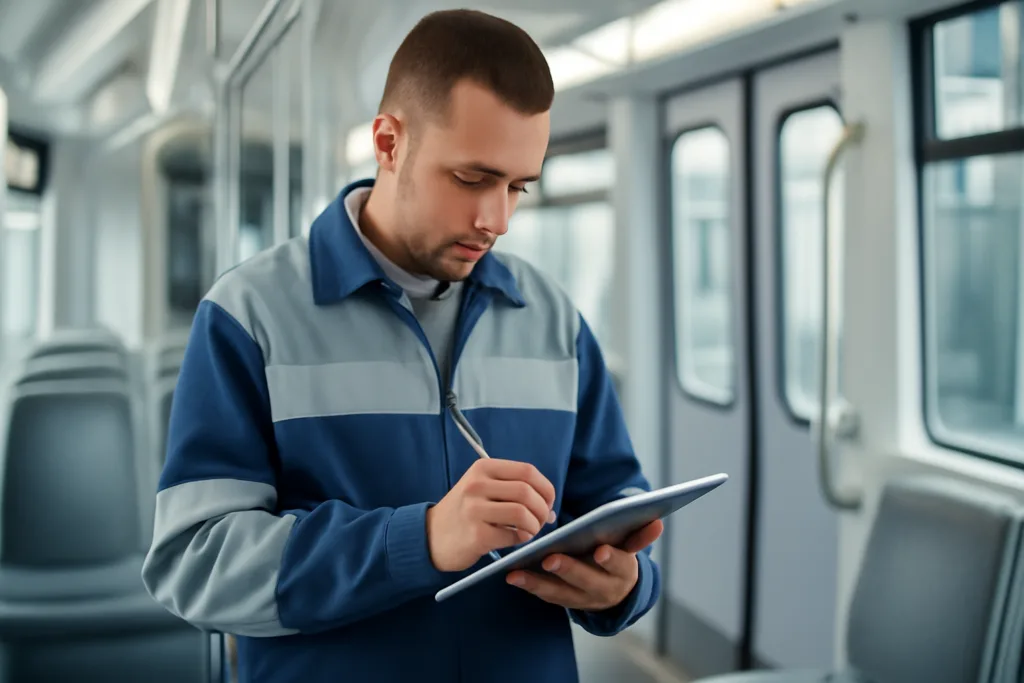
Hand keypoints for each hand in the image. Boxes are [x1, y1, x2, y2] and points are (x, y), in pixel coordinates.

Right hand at [426, 459, 556, 571]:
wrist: (431, 536)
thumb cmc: (465, 512)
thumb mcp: (482, 488)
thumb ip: (514, 490)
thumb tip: (549, 507)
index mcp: (483, 468)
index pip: (527, 471)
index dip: (546, 488)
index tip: (548, 502)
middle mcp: (477, 485)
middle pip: (527, 492)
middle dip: (543, 509)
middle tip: (542, 521)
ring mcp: (474, 510)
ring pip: (522, 513)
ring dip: (534, 525)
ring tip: (530, 530)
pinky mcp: (476, 535)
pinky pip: (512, 535)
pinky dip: (521, 539)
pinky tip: (516, 539)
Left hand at [505, 519, 662, 610]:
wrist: (614, 594)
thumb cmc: (618, 558)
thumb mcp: (631, 548)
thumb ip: (640, 535)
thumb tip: (658, 522)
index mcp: (622, 573)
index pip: (619, 566)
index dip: (611, 560)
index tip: (601, 551)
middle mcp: (603, 590)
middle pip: (586, 581)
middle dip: (569, 570)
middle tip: (551, 558)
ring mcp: (582, 599)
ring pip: (560, 593)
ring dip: (538, 582)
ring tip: (518, 571)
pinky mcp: (564, 601)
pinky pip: (546, 595)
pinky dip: (529, 586)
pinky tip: (512, 575)